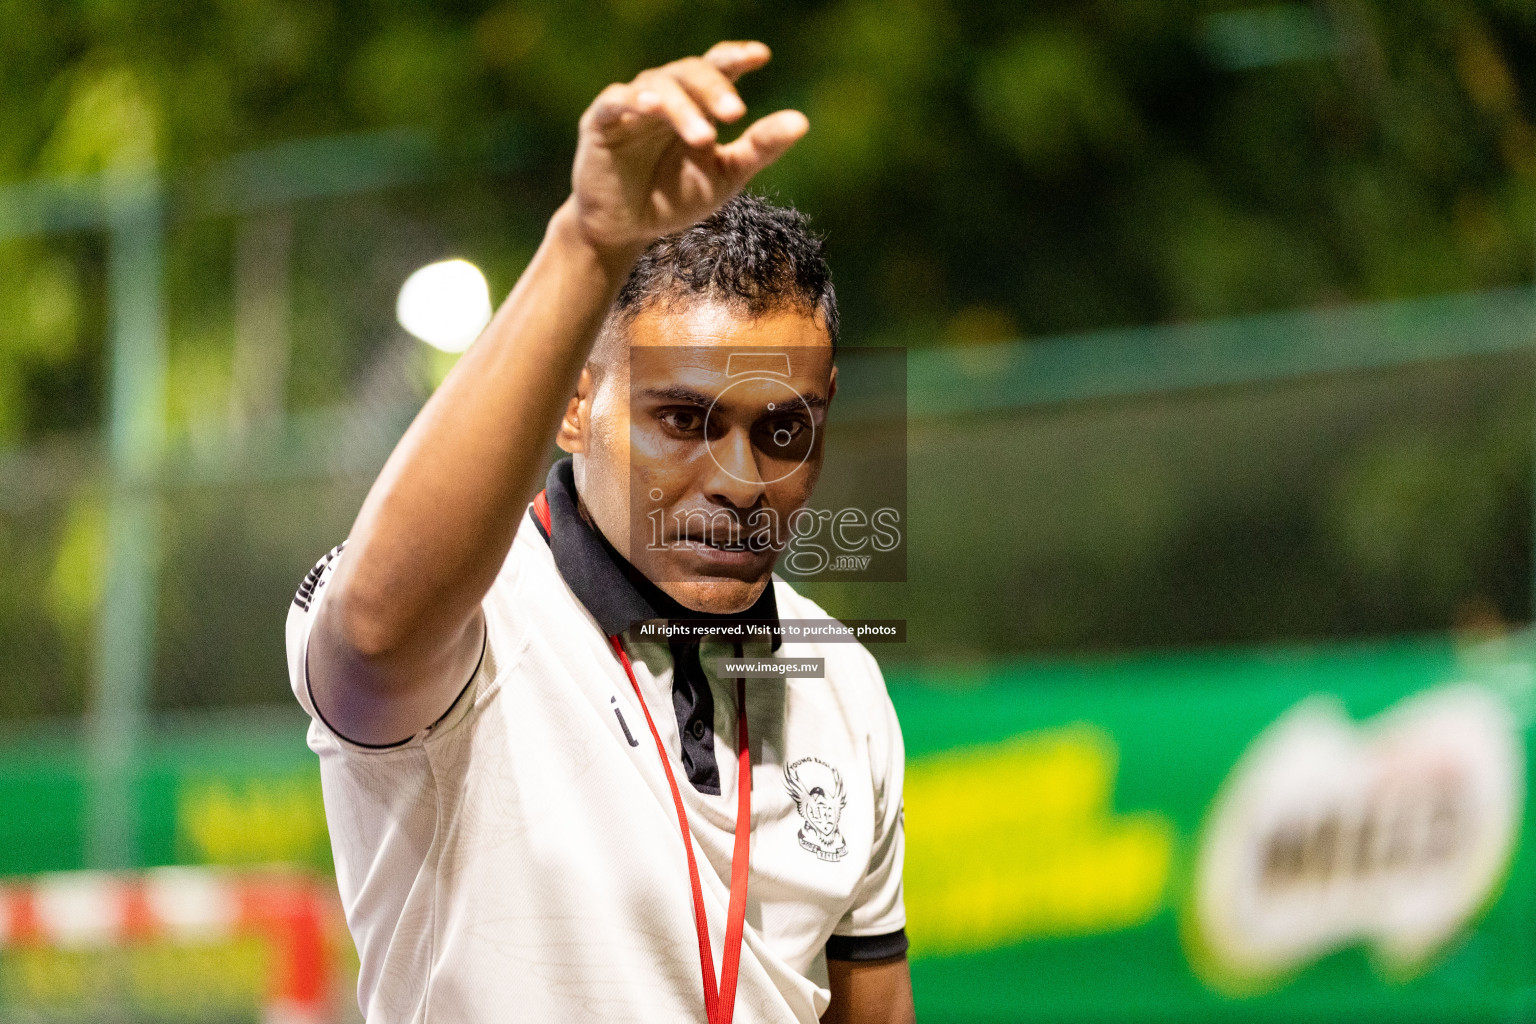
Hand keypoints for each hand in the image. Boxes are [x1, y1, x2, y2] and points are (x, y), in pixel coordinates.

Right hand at [569, 41, 808, 257]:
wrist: (625, 232)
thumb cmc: (674, 199)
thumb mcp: (725, 176)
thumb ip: (759, 148)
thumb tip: (802, 121)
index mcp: (695, 103)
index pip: (717, 67)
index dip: (736, 57)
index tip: (761, 56)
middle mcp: (664, 96)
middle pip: (691, 72)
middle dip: (715, 89)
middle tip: (737, 114)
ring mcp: (631, 106)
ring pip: (659, 87)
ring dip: (684, 108)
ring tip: (706, 138)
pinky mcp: (599, 122)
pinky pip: (616, 101)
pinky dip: (634, 100)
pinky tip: (651, 108)